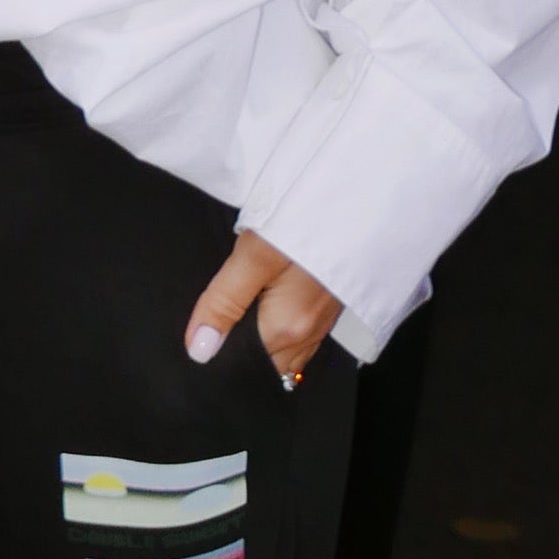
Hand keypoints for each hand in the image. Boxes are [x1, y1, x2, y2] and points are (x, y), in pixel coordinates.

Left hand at [185, 235, 341, 389]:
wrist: (359, 194)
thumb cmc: (303, 220)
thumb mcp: (254, 255)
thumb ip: (223, 303)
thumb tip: (199, 351)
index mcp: (287, 330)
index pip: (243, 364)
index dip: (219, 355)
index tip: (203, 335)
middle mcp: (308, 337)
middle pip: (264, 362)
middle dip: (239, 351)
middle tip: (218, 318)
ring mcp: (322, 325)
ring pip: (282, 354)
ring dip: (259, 343)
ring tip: (240, 312)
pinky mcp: (329, 310)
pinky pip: (297, 339)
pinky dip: (277, 333)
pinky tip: (265, 308)